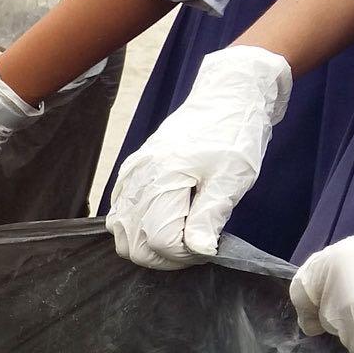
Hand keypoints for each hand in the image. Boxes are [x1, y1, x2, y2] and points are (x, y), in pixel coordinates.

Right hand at [108, 46, 291, 268]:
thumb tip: (199, 251)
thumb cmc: (234, 134)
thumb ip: (211, 216)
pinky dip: (138, 228)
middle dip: (166, 255)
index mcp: (163, 178)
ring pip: (121, 234)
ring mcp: (130, 175)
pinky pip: (119, 214)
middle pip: (134, 244)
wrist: (226, 96)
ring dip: (149, 245)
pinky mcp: (130, 173)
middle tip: (197, 244)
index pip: (160, 241)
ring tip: (182, 235)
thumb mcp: (232, 177)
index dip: (186, 255)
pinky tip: (167, 220)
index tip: (210, 246)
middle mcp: (138, 178)